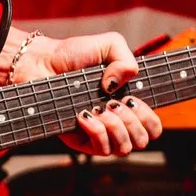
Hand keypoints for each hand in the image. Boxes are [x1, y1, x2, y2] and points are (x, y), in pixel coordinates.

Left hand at [13, 30, 165, 156]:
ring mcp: (98, 133)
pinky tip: (85, 114)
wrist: (42, 63)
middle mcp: (116, 122)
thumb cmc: (73, 54)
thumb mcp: (109, 45)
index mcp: (127, 103)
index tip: (133, 99)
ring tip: (100, 107)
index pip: (153, 127)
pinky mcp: (80, 141)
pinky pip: (100, 150)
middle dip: (134, 121)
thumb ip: (127, 60)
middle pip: (142, 140)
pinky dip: (98, 132)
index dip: (151, 119)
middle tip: (114, 102)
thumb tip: (119, 89)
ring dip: (117, 127)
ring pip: (124, 148)